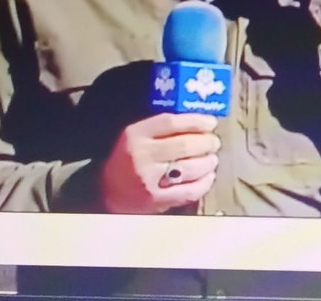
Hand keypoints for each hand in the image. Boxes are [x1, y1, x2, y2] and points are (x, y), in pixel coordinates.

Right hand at [98, 113, 220, 213]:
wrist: (106, 190)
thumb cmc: (126, 157)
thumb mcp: (135, 134)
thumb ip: (161, 127)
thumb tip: (199, 122)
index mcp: (136, 135)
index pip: (172, 123)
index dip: (196, 121)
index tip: (211, 122)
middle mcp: (143, 156)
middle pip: (186, 145)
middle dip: (207, 142)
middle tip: (214, 142)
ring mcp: (150, 180)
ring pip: (191, 168)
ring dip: (208, 162)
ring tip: (212, 159)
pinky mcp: (157, 201)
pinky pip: (190, 191)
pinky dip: (204, 183)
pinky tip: (208, 176)